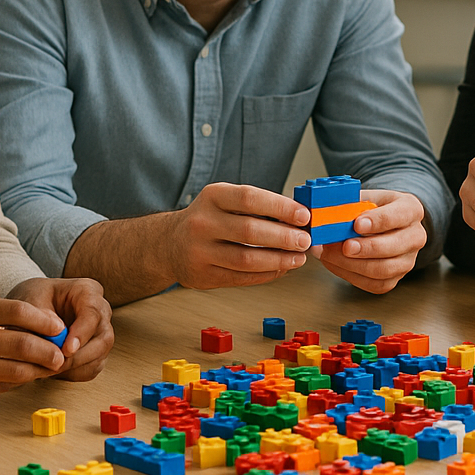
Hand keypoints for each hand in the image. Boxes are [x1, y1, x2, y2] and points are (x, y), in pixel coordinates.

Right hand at [0, 295, 69, 405]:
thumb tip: (40, 329)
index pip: (16, 310)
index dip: (44, 321)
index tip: (59, 328)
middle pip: (19, 343)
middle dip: (48, 351)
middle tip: (60, 356)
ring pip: (11, 370)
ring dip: (36, 372)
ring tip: (47, 370)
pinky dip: (15, 385)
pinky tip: (22, 380)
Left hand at [6, 277, 112, 381]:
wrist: (31, 307)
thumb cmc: (33, 298)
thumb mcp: (30, 300)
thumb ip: (40, 316)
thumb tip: (55, 336)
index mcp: (87, 291)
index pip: (93, 313)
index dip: (82, 333)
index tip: (66, 350)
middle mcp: (100, 312)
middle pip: (103, 339)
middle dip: (79, 357)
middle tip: (55, 365)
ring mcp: (100, 333)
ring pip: (99, 357)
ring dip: (74, 368)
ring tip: (48, 368)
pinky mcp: (95, 352)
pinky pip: (91, 369)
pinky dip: (72, 374)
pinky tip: (53, 370)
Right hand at [154, 182, 310, 288]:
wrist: (169, 245)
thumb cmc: (208, 220)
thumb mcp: (225, 202)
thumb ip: (257, 207)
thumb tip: (299, 218)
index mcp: (212, 197)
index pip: (250, 198)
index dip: (280, 207)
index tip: (304, 216)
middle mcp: (202, 223)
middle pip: (250, 231)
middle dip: (284, 237)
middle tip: (305, 241)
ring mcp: (200, 251)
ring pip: (247, 259)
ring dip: (279, 260)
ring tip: (298, 259)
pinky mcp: (203, 276)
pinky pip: (242, 278)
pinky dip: (266, 274)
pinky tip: (281, 269)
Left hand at [312, 189, 427, 293]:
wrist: (386, 225)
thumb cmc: (375, 209)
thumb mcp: (367, 197)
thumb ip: (351, 203)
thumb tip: (327, 211)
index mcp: (411, 210)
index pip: (398, 216)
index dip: (377, 221)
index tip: (357, 224)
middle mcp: (415, 236)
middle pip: (393, 247)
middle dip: (366, 248)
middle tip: (344, 246)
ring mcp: (407, 260)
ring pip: (384, 270)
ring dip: (353, 264)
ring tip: (330, 254)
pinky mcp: (395, 278)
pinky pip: (375, 284)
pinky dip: (351, 275)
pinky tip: (335, 264)